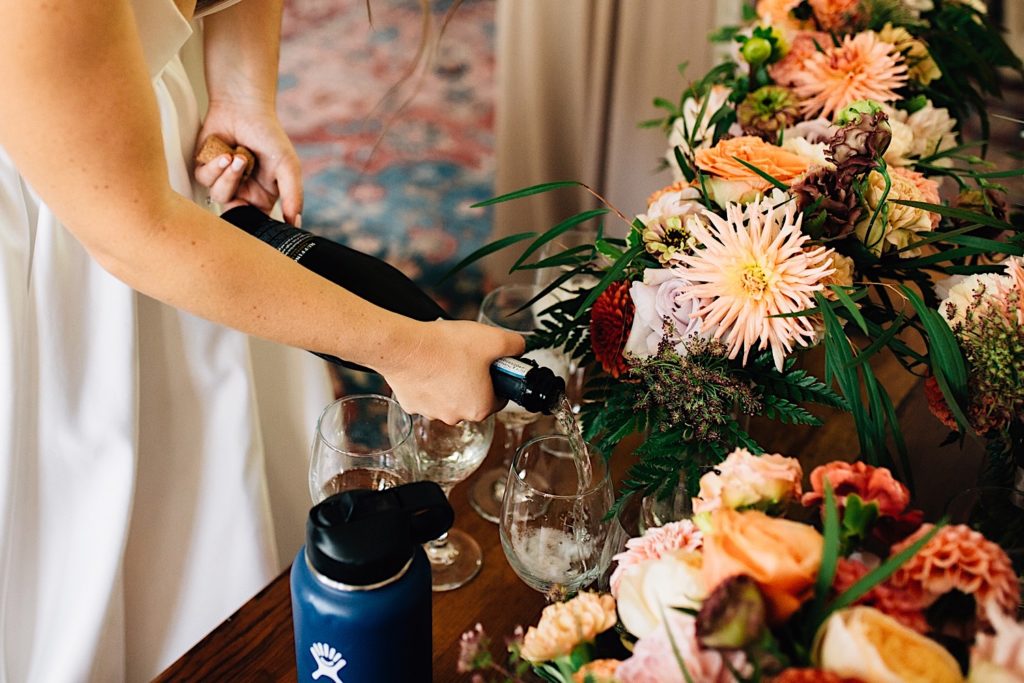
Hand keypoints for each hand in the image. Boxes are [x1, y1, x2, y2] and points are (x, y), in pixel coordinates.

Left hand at [193, 102, 302, 224]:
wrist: (243, 108)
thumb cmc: (269, 135)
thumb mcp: (288, 167)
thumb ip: (293, 196)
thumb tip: (296, 222)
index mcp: (264, 197)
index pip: (259, 223)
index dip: (256, 223)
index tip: (255, 213)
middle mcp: (244, 192)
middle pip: (235, 211)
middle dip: (239, 189)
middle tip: (245, 169)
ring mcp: (224, 181)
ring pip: (218, 195)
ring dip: (228, 175)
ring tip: (239, 156)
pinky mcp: (206, 170)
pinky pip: (204, 180)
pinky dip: (214, 166)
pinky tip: (226, 153)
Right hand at [382, 320, 525, 424]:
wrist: (404, 347)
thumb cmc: (446, 347)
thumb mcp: (493, 339)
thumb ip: (515, 345)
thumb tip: (519, 348)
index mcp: (480, 408)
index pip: (499, 397)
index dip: (497, 378)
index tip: (490, 364)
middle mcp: (455, 416)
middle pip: (473, 398)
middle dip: (473, 379)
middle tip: (467, 356)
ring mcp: (431, 413)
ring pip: (448, 397)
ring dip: (450, 381)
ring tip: (445, 358)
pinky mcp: (411, 405)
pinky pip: (426, 394)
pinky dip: (428, 381)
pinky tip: (427, 364)